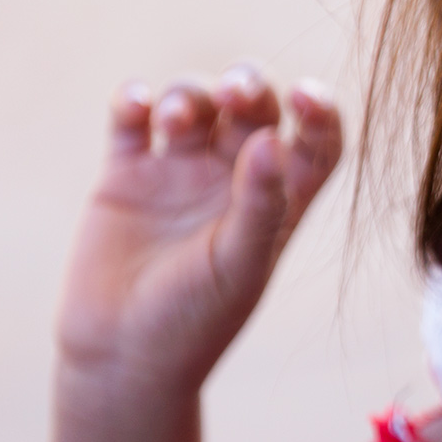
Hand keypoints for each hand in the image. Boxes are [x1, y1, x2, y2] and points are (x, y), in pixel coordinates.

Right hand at [54, 64, 342, 396]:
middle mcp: (235, 177)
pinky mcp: (127, 174)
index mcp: (279, 199)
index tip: (305, 98)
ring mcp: (179, 171)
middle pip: (252, 107)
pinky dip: (134, 100)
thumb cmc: (195, 320)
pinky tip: (136, 107)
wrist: (122, 356)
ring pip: (194, 103)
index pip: (315, 141)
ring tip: (174, 122)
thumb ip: (261, 203)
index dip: (319, 112)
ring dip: (189, 95)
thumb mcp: (239, 265)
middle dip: (246, 85)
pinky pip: (132, 119)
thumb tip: (275, 137)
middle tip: (236, 94)